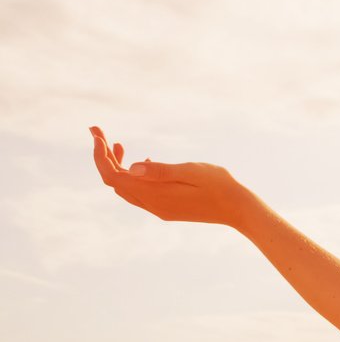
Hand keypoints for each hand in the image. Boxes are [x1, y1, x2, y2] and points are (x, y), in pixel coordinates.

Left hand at [89, 126, 250, 226]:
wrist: (239, 209)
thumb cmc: (220, 186)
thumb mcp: (191, 171)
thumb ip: (161, 170)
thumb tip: (132, 166)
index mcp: (155, 195)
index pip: (113, 175)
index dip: (99, 154)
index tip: (97, 132)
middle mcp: (153, 205)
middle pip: (114, 181)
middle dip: (103, 157)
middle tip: (100, 132)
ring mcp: (160, 209)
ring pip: (125, 187)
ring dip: (117, 166)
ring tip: (118, 144)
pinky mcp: (167, 209)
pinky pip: (139, 193)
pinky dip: (132, 176)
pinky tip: (144, 160)